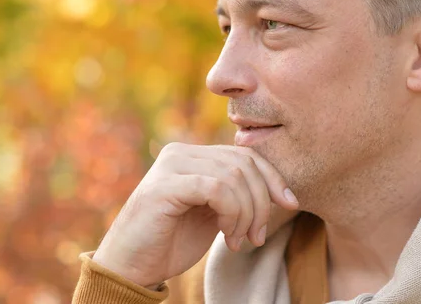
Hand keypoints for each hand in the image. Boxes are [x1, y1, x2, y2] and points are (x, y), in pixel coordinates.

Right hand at [91, 143, 298, 288]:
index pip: (244, 155)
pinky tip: (226, 235)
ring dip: (247, 213)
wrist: (130, 267)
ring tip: (238, 240)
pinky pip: (216, 188)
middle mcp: (180, 152)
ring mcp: (170, 166)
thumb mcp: (213, 214)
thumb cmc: (171, 242)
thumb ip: (235, 195)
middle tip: (257, 236)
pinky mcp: (164, 185)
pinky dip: (232, 213)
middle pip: (243, 163)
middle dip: (262, 202)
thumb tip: (280, 190)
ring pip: (233, 176)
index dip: (272, 178)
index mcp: (192, 155)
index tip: (290, 204)